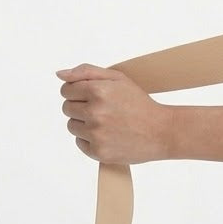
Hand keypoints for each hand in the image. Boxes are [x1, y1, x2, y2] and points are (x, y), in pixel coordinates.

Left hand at [56, 63, 171, 164]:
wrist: (163, 131)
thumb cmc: (140, 103)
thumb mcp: (119, 79)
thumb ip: (87, 72)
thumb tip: (60, 74)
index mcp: (99, 90)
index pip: (66, 90)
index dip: (78, 92)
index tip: (92, 96)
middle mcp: (95, 112)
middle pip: (66, 108)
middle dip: (81, 107)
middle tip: (103, 110)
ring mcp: (95, 133)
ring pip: (71, 126)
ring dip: (84, 124)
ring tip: (106, 123)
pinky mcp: (97, 151)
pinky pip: (79, 142)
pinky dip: (90, 139)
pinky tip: (108, 135)